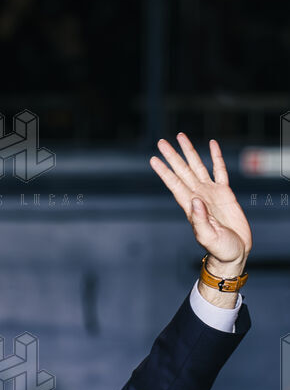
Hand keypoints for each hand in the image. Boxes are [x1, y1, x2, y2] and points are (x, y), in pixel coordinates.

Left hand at [149, 133, 251, 276]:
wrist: (235, 252)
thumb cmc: (220, 249)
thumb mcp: (208, 237)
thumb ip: (200, 220)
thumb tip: (195, 199)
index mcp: (190, 206)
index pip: (174, 184)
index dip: (164, 171)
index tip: (153, 159)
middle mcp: (197, 196)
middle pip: (182, 171)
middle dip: (172, 156)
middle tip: (161, 142)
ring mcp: (210, 193)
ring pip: (198, 166)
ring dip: (189, 152)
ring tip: (181, 137)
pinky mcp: (225, 193)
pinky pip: (220, 170)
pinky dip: (216, 157)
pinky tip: (212, 144)